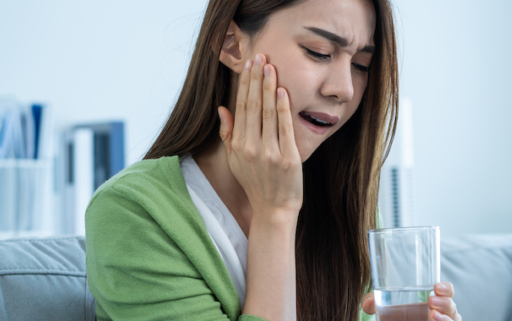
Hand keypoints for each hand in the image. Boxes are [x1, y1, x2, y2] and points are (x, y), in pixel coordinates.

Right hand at [217, 53, 302, 224]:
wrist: (273, 209)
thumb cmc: (256, 183)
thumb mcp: (235, 160)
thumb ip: (228, 133)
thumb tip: (223, 108)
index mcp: (238, 145)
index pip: (241, 107)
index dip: (245, 84)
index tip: (249, 65)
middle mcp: (251, 147)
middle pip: (252, 105)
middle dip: (256, 79)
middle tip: (260, 56)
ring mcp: (270, 152)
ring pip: (267, 113)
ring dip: (269, 87)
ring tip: (271, 66)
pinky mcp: (288, 158)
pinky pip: (284, 128)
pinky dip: (282, 108)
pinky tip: (282, 91)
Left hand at [361, 282, 461, 320]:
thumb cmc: (396, 317)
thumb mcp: (385, 307)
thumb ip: (375, 303)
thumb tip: (367, 303)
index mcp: (435, 301)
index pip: (447, 291)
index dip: (446, 288)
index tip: (436, 287)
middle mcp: (443, 314)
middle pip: (452, 307)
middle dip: (445, 303)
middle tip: (431, 302)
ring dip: (445, 319)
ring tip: (432, 315)